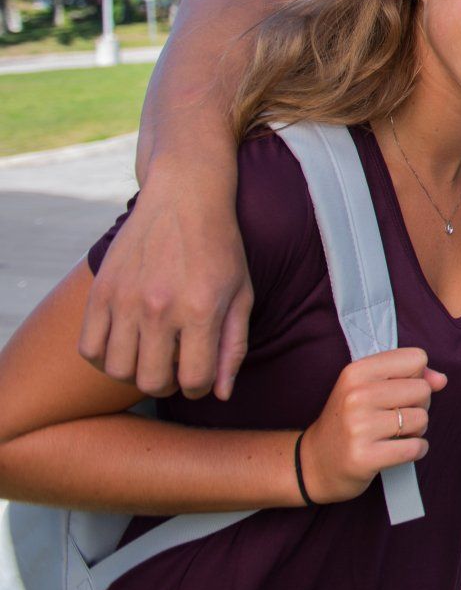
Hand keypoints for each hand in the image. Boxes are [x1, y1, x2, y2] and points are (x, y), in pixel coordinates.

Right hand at [79, 168, 252, 399]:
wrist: (185, 196)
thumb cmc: (221, 248)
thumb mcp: (242, 294)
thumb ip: (233, 347)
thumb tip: (221, 393)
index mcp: (201, 309)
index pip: (193, 380)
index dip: (199, 388)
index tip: (199, 377)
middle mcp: (159, 307)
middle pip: (151, 382)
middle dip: (167, 384)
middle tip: (175, 367)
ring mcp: (125, 299)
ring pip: (117, 370)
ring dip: (135, 373)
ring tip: (151, 355)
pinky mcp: (101, 290)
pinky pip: (88, 348)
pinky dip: (104, 357)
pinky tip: (125, 344)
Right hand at [300, 347, 446, 503]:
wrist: (314, 463)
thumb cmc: (350, 421)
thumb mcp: (369, 388)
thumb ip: (410, 376)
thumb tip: (441, 379)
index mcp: (356, 371)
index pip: (416, 358)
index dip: (417, 376)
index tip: (399, 391)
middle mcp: (356, 396)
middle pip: (423, 390)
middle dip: (419, 405)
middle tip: (396, 417)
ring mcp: (359, 427)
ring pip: (421, 419)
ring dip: (417, 430)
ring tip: (394, 434)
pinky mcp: (365, 457)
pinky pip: (416, 447)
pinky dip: (416, 450)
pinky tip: (397, 450)